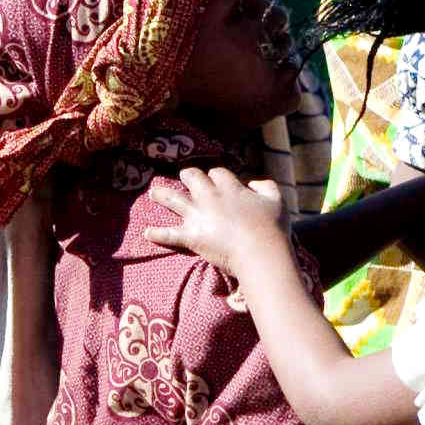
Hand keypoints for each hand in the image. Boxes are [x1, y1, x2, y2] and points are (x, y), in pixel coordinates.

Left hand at [145, 166, 296, 278]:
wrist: (260, 251)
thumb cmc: (272, 226)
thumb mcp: (277, 200)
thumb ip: (266, 186)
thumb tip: (254, 183)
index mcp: (230, 188)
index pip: (217, 173)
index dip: (216, 176)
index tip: (218, 180)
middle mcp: (210, 197)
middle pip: (192, 178)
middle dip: (188, 176)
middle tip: (185, 177)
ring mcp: (198, 216)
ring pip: (173, 199)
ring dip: (162, 195)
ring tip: (154, 193)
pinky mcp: (191, 236)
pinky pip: (168, 234)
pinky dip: (157, 234)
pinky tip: (147, 232)